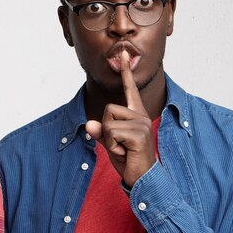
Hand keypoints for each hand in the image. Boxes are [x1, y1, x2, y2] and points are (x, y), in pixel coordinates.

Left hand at [85, 50, 155, 186]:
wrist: (143, 180)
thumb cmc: (128, 160)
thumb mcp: (110, 143)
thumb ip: (99, 131)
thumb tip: (89, 124)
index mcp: (135, 114)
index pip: (129, 89)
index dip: (125, 71)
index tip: (123, 52)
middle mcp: (141, 115)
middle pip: (108, 109)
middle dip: (106, 129)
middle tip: (119, 145)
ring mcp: (142, 124)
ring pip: (108, 121)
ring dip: (109, 139)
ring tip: (123, 149)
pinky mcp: (139, 134)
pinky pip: (112, 133)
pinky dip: (113, 146)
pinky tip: (125, 153)